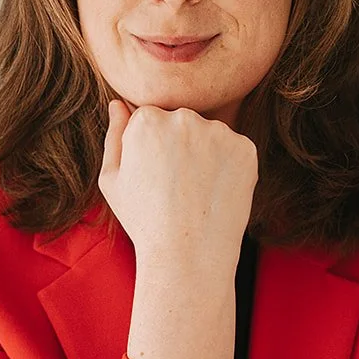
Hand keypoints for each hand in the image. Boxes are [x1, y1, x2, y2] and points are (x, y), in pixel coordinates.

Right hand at [99, 98, 258, 266]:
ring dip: (206, 154)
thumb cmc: (143, 220)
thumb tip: (118, 104)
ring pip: (210, 135)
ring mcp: (219, 132)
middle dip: (179, 146)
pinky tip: (215, 193)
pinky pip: (235, 150)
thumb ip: (115, 135)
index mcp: (148, 119)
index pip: (151, 117)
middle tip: (176, 186)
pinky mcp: (246, 149)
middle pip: (182, 122)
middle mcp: (184, 117)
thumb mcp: (112, 179)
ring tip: (196, 193)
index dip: (151, 148)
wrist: (187, 254)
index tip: (154, 175)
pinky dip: (229, 167)